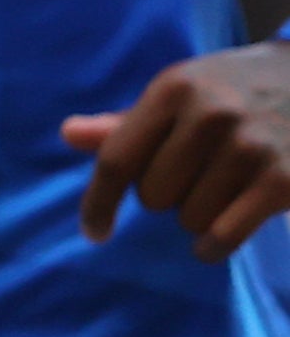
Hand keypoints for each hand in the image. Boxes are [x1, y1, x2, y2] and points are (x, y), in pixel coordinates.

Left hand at [66, 39, 289, 262]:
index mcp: (174, 88)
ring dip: (197, 215)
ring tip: (221, 187)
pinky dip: (213, 247)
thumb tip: (68, 135)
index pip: (117, 159)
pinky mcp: (285, 180)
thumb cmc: (236, 92)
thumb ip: (127, 123)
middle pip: (152, 196)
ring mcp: (252, 147)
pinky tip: (213, 243)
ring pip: (189, 219)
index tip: (93, 232)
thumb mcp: (182, 93)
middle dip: (165, 195)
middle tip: (194, 175)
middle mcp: (211, 114)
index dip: (98, 202)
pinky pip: (224, 236)